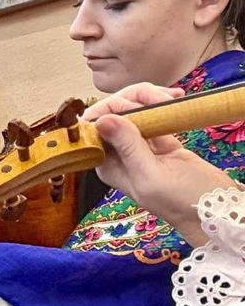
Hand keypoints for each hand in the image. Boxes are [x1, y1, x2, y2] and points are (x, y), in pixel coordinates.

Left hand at [83, 83, 231, 244]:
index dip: (109, 109)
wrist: (214, 207)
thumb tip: (102, 121)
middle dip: (134, 99)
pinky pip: (153, 113)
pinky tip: (176, 99)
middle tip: (160, 98)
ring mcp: (138, 145)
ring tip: (173, 98)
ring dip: (150, 98)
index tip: (135, 105)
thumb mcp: (152, 175)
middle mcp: (118, 154)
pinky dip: (162, 103)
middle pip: (113, 113)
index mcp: (107, 165)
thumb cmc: (181, 200)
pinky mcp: (159, 139)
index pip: (92, 128)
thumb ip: (128, 147)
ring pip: (134, 109)